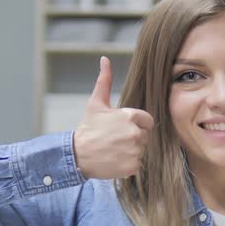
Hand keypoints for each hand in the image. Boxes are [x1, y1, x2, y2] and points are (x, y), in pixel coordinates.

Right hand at [73, 56, 153, 179]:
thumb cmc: (87, 128)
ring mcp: (134, 150)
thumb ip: (105, 81)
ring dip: (130, 152)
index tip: (122, 129)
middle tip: (115, 140)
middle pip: (145, 136)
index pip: (147, 121)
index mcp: (130, 116)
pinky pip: (137, 164)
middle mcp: (134, 133)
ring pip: (141, 151)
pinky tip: (114, 160)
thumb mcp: (96, 103)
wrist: (76, 154)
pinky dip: (128, 165)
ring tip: (114, 150)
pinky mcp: (132, 166)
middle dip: (133, 138)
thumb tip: (105, 59)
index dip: (137, 125)